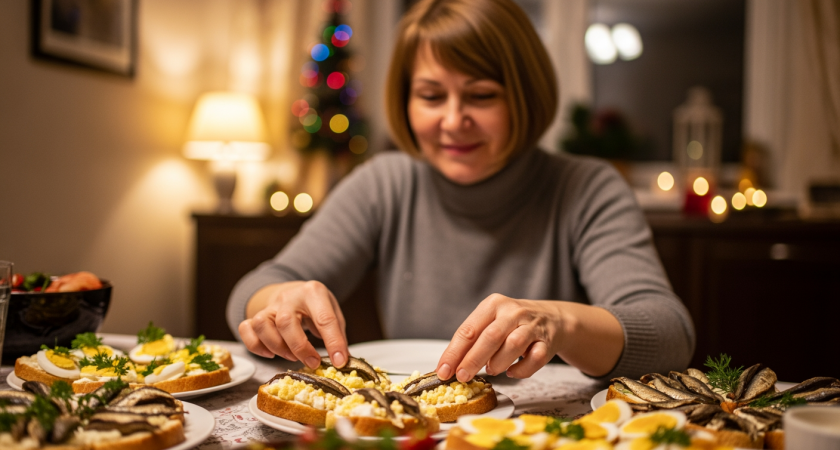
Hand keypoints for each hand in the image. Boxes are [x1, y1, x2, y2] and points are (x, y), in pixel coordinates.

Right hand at [239, 281, 347, 369]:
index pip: (324, 318)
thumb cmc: (316, 307)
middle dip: (299, 347)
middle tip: (312, 363)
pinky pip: (246, 329)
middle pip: (286, 322)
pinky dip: (255, 346)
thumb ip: (337, 335)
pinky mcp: (256, 315)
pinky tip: (270, 354)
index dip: (333, 343)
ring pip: (262, 325)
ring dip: (277, 347)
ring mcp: (270, 306)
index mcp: (313, 292)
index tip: (339, 362)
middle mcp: (288, 297)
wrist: (294, 292)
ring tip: (292, 356)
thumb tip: (342, 361)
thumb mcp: (333, 312)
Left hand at [435, 294, 563, 381]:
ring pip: (513, 345)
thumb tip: (450, 366)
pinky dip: (521, 370)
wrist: (552, 318)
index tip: (443, 371)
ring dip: (498, 363)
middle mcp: (513, 312)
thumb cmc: (512, 322)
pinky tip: (512, 372)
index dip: (454, 352)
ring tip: (491, 370)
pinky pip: (534, 359)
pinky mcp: (547, 342)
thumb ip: (473, 340)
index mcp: (493, 304)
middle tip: (462, 377)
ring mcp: (532, 326)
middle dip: (473, 360)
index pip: (469, 329)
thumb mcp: (491, 321)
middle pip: (491, 337)